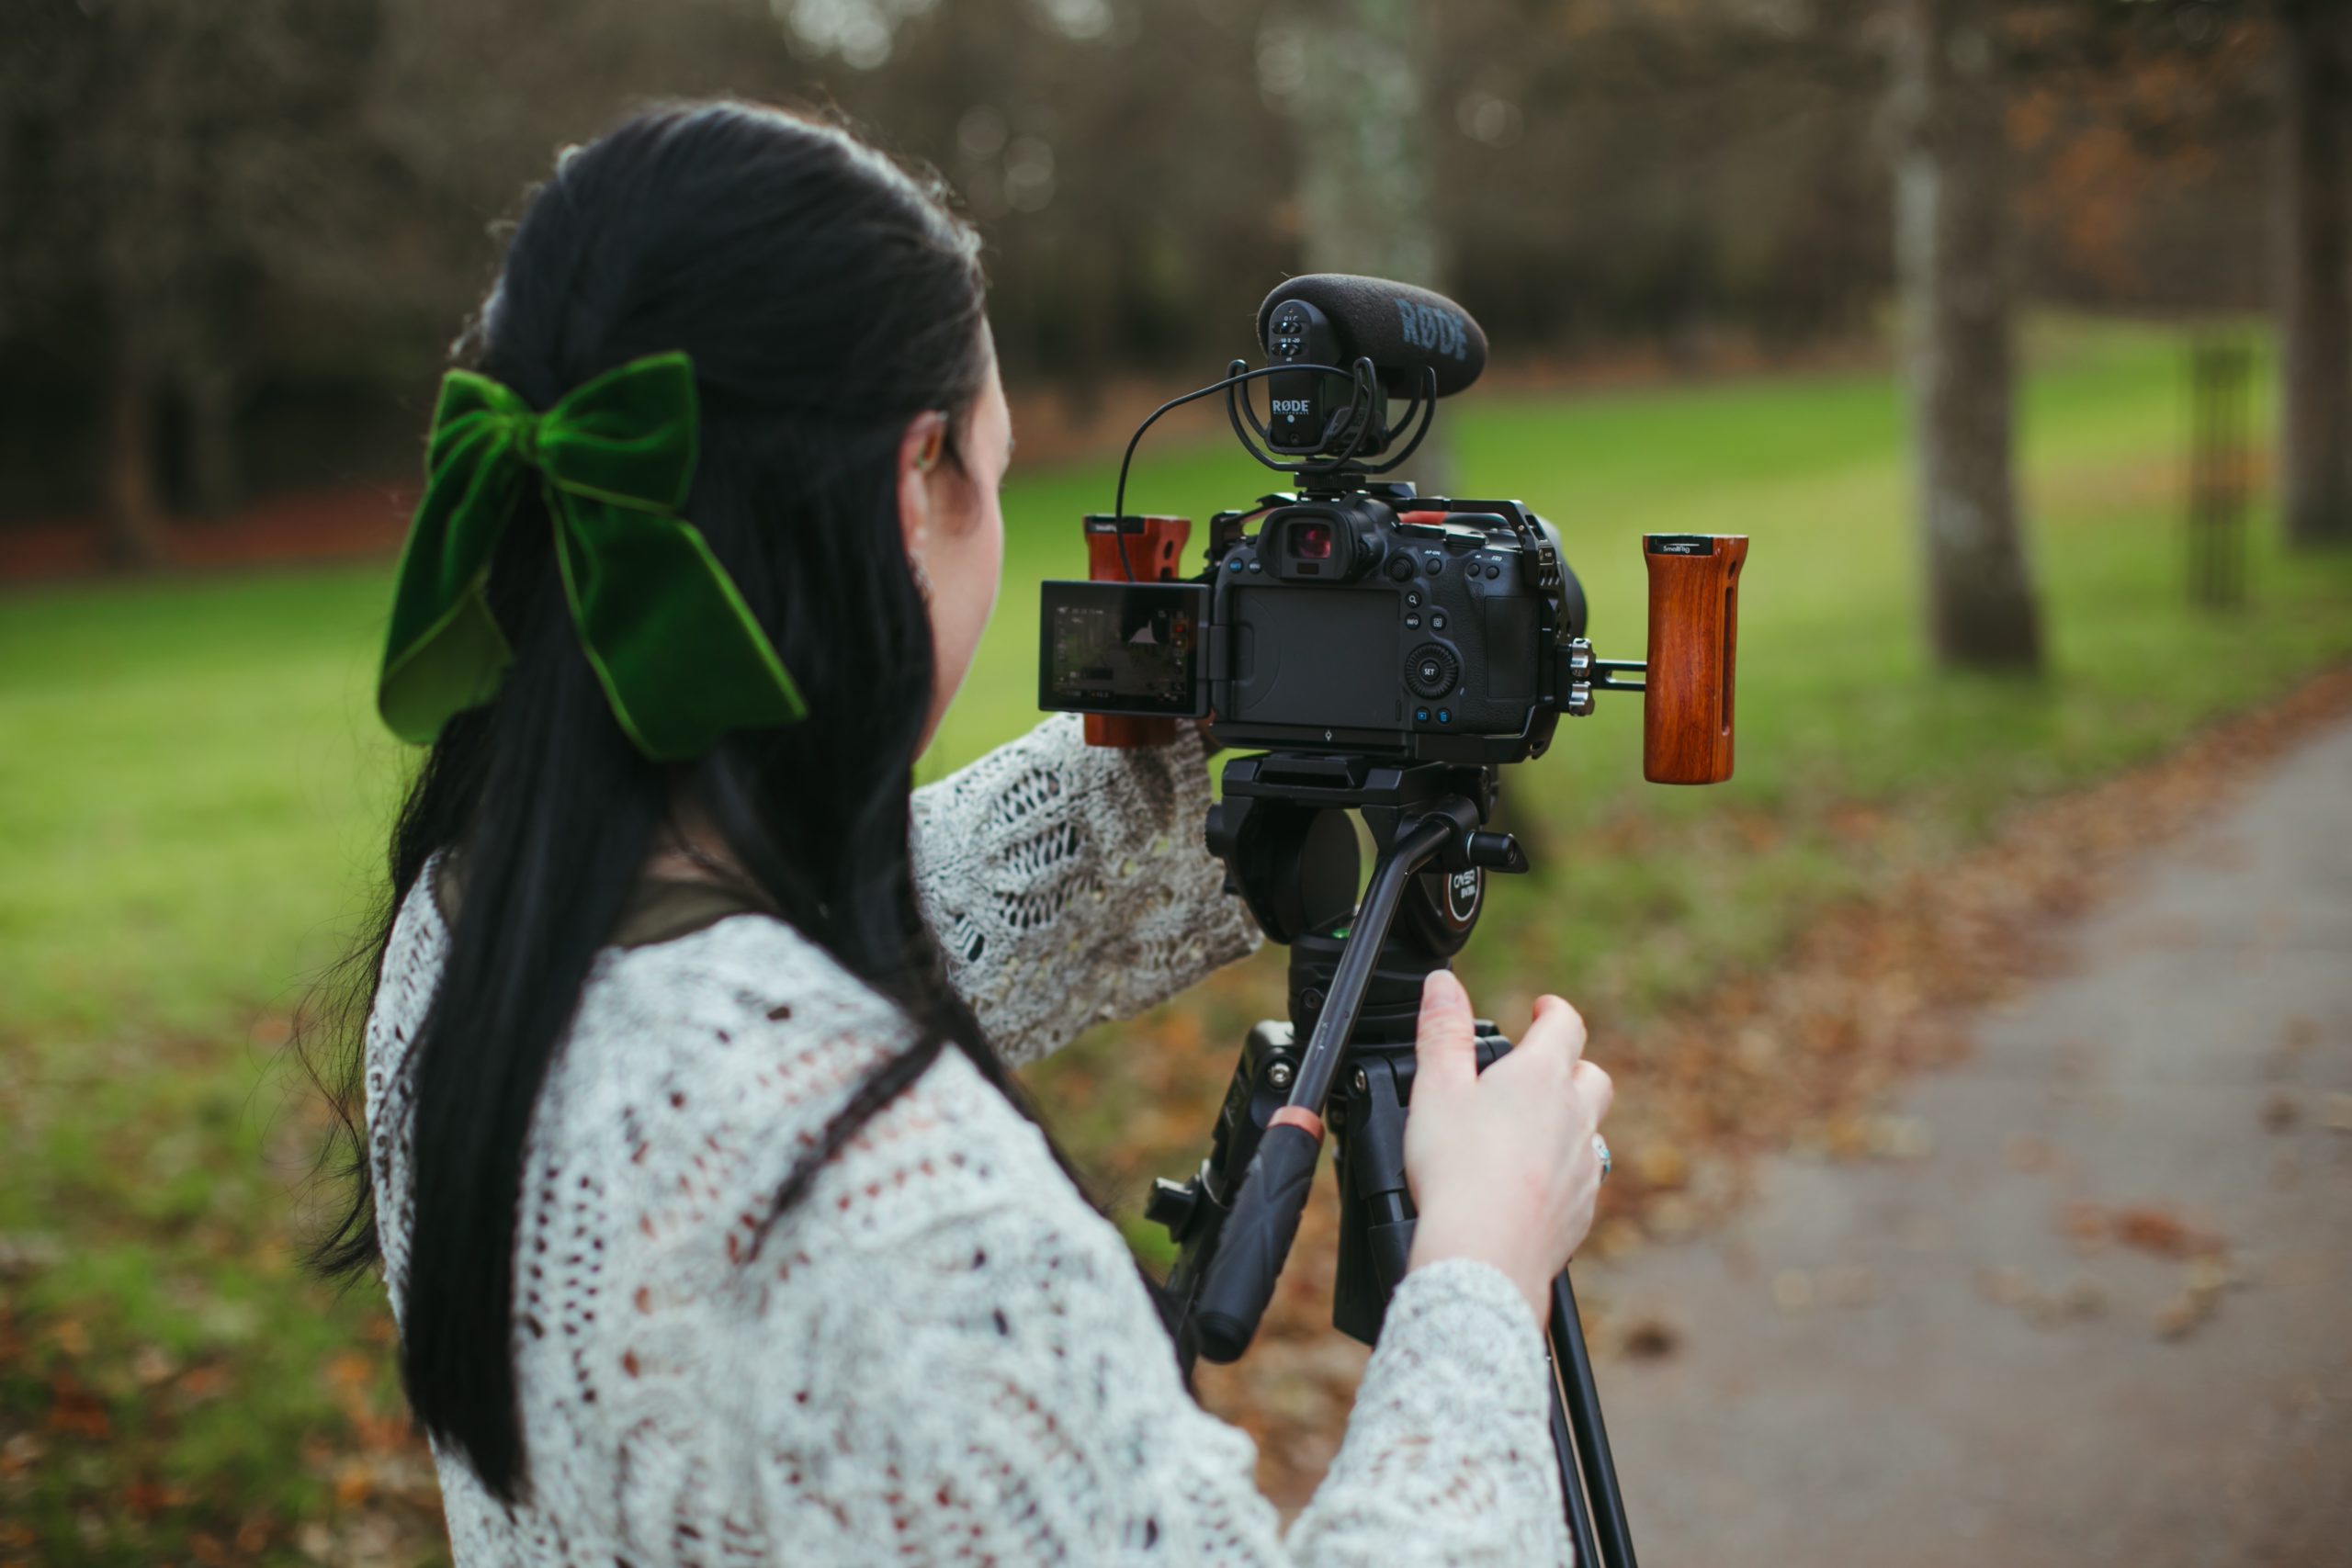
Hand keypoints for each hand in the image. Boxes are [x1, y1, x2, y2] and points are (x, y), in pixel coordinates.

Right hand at [1402, 969, 1613, 1324]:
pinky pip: (1583, 1178)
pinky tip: (1534, 1182)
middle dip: (1572, 1065)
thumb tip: (1443, 983)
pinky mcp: (1582, 1208)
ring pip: (1591, 1129)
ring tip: (1535, 1128)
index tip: (1543, 1009)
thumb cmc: (1456, 1169)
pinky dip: (1565, 1170)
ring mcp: (1583, 1165)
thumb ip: (1441, 1030)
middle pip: (1592, 1076)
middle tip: (1543, 1069)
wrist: (1485, 1253)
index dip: (1554, 1011)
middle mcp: (1573, 1116)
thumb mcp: (1436, 1087)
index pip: (1565, 1025)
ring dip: (1570, 1120)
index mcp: (1540, 1078)